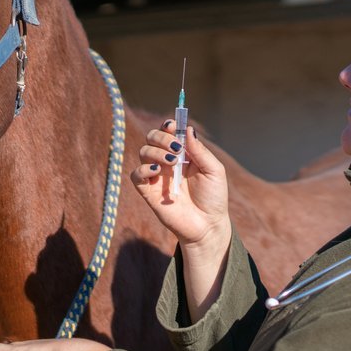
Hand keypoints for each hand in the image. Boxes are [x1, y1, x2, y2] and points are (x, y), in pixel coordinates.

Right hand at [131, 121, 230, 255]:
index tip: (172, 125)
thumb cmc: (213, 198)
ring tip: (172, 162)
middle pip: (152, 138)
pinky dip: (143, 169)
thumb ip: (200, 150)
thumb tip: (188, 129)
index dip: (168, 126)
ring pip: (143, 152)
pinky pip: (136, 175)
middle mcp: (167, 162)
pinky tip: (157, 172)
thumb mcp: (214, 171)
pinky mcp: (148, 191)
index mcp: (183, 154)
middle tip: (175, 148)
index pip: (168, 132)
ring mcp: (157, 176)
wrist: (207, 225)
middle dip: (160, 137)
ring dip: (156, 152)